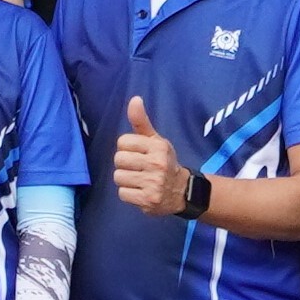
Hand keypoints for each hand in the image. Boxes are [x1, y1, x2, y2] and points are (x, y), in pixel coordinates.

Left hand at [108, 95, 182, 220]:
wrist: (181, 191)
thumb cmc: (163, 162)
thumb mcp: (155, 140)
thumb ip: (141, 121)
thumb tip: (135, 99)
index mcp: (158, 146)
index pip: (122, 142)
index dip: (127, 148)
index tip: (138, 153)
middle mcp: (157, 164)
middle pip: (118, 159)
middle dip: (125, 164)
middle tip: (138, 168)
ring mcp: (153, 183)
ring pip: (118, 177)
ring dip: (125, 180)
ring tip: (139, 180)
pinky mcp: (148, 200)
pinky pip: (122, 193)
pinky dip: (128, 194)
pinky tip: (140, 191)